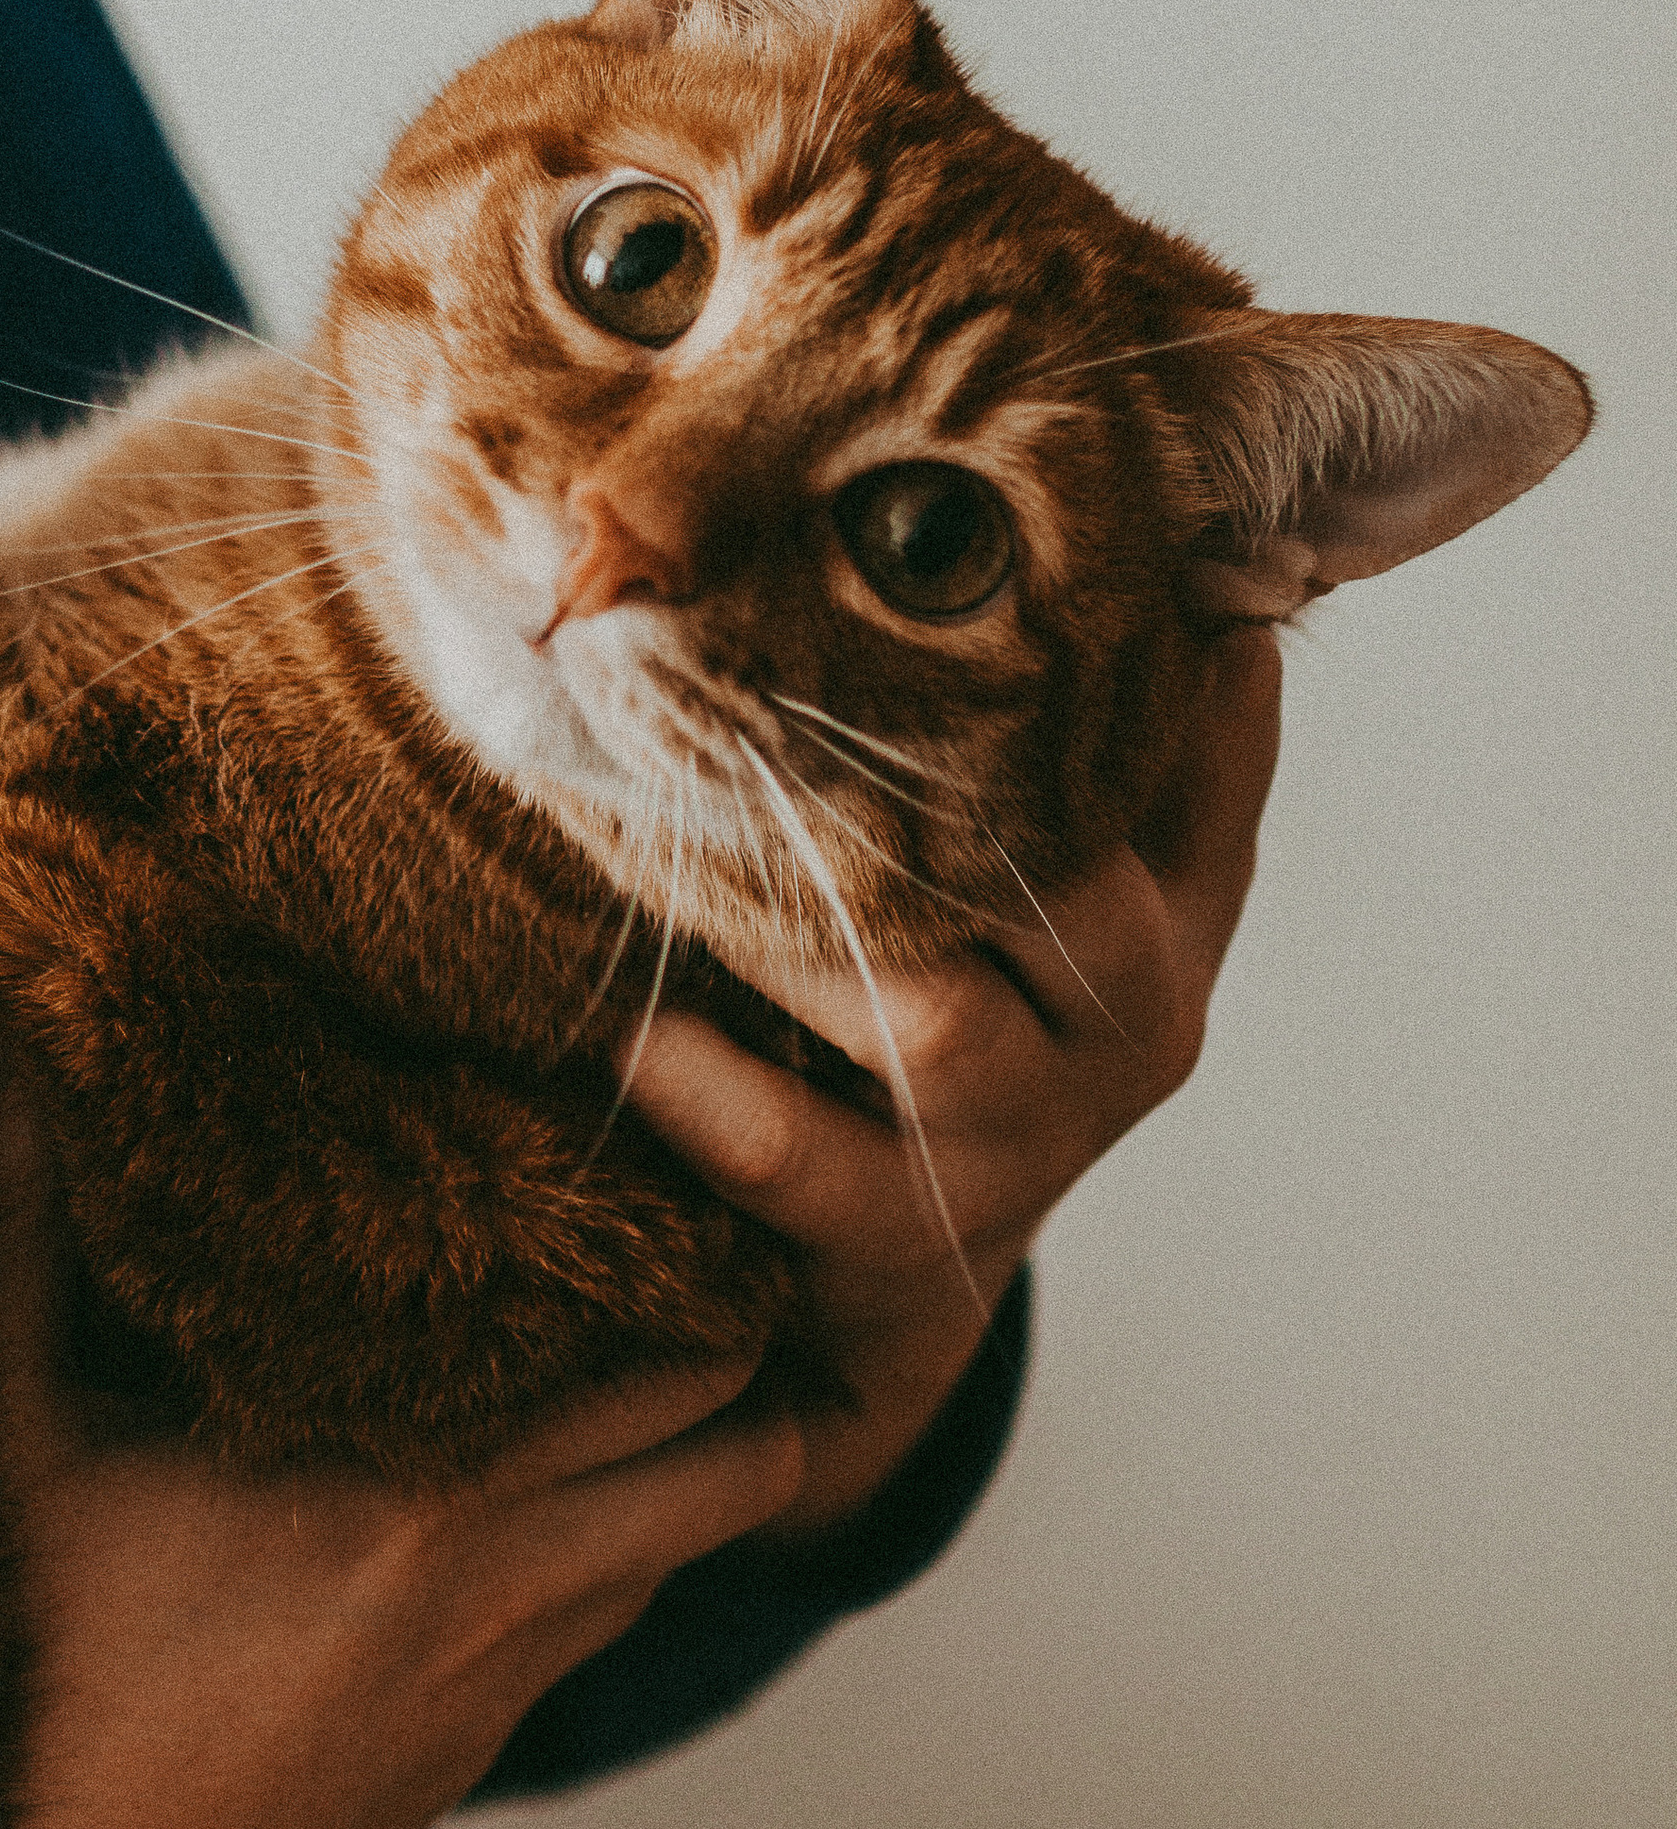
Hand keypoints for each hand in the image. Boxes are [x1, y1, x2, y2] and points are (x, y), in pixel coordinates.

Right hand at [0, 1091, 805, 1828]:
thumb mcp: (9, 1436)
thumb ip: (23, 1215)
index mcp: (417, 1503)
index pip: (666, 1356)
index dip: (694, 1248)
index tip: (676, 1146)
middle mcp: (497, 1605)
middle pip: (734, 1451)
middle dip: (737, 1340)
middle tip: (692, 1225)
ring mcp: (486, 1708)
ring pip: (676, 1549)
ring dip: (679, 1449)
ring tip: (622, 1326)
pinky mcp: (450, 1779)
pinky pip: (589, 1631)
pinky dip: (600, 1546)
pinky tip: (513, 1476)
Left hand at [623, 628, 1282, 1538]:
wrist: (889, 1291)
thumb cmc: (968, 1021)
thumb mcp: (1065, 879)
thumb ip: (1096, 726)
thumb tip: (1152, 537)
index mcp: (1172, 908)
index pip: (1197, 760)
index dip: (1148, 660)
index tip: (1036, 544)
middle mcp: (1128, 1021)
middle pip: (1062, 886)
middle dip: (922, 784)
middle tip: (757, 670)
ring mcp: (1023, 1140)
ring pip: (930, 1021)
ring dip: (793, 927)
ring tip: (660, 827)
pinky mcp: (903, 1240)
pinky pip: (799, 1157)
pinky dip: (709, 1093)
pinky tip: (631, 1032)